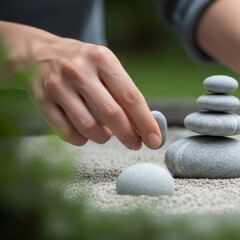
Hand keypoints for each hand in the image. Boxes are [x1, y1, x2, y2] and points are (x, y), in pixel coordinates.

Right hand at [26, 37, 160, 148]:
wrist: (36, 53)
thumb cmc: (83, 64)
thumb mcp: (105, 65)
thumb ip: (124, 91)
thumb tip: (146, 126)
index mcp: (102, 59)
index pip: (130, 96)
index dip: (145, 122)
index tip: (155, 140)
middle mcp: (79, 70)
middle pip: (111, 113)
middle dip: (128, 135)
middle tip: (135, 144)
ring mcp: (58, 85)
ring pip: (88, 126)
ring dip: (103, 137)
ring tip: (106, 134)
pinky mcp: (41, 100)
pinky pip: (66, 132)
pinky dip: (81, 139)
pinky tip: (85, 134)